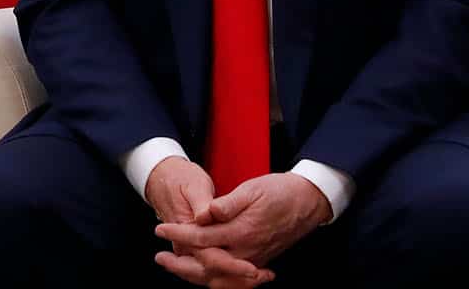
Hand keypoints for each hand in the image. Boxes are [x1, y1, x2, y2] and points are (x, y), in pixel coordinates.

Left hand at [146, 157, 271, 286]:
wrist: (309, 203)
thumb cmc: (280, 192)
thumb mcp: (252, 189)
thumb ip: (227, 204)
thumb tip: (204, 213)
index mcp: (242, 231)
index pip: (202, 238)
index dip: (178, 234)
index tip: (160, 230)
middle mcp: (247, 251)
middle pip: (207, 267)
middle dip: (180, 266)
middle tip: (159, 258)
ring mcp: (253, 259)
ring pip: (219, 278)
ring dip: (194, 275)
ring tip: (174, 266)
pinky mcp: (258, 261)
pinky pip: (232, 279)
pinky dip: (214, 280)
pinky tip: (201, 274)